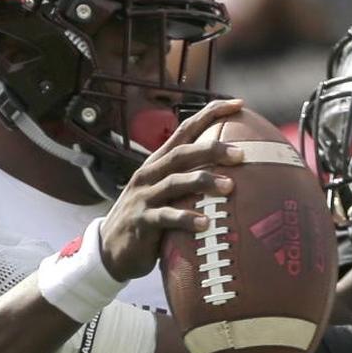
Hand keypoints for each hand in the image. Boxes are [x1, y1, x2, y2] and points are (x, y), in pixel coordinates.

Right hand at [100, 99, 245, 281]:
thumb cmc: (149, 218)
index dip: (210, 113)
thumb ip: (191, 181)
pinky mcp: (142, 222)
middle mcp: (150, 174)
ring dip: (203, 182)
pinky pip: (166, 218)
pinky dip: (186, 219)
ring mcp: (144, 197)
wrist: (110, 249)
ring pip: (175, 182)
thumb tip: (236, 174)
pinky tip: (206, 223)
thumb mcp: (167, 193)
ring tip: (230, 187)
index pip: (186, 129)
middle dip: (211, 149)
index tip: (238, 103)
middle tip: (241, 153)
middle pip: (182, 153)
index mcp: (159, 162)